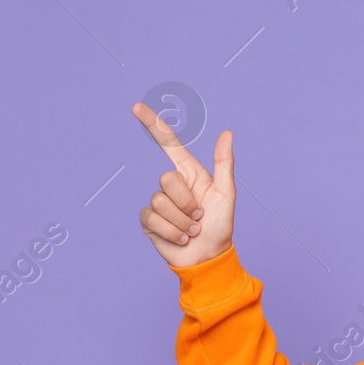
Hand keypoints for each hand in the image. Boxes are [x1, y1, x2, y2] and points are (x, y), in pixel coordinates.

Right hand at [132, 101, 234, 267]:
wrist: (208, 257)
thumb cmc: (220, 227)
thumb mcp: (226, 193)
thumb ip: (224, 163)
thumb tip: (227, 133)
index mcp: (189, 174)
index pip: (168, 144)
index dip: (153, 125)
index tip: (136, 107)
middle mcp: (172, 186)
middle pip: (167, 179)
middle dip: (187, 203)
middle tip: (199, 218)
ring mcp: (159, 203)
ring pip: (160, 201)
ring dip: (181, 221)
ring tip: (192, 230)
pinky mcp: (149, 222)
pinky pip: (152, 218)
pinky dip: (171, 231)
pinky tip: (180, 238)